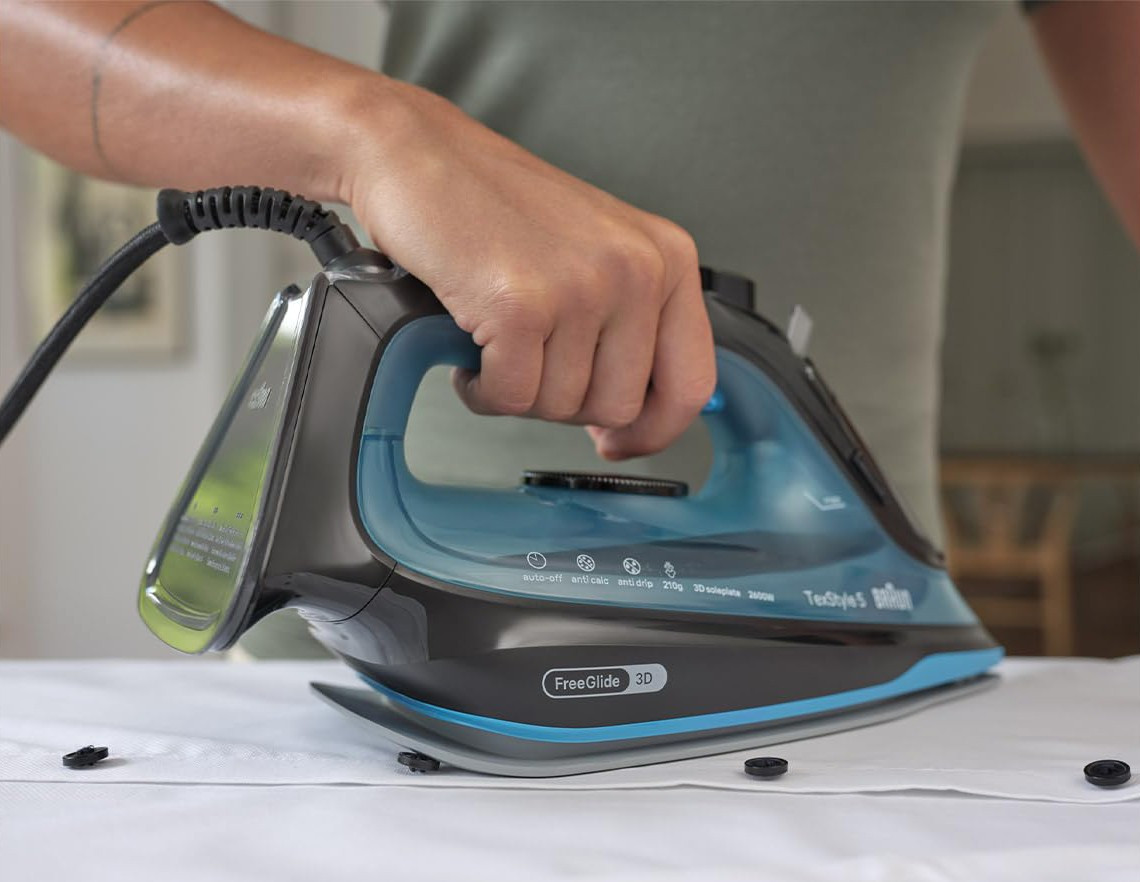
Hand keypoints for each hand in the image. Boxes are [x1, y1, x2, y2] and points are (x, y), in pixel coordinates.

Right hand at [336, 79, 714, 459]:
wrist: (419, 155)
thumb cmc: (496, 205)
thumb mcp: (596, 253)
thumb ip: (632, 324)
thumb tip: (635, 417)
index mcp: (667, 258)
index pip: (692, 382)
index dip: (655, 430)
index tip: (617, 441)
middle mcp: (636, 269)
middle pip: (618, 407)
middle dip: (565, 403)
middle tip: (531, 363)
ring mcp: (580, 287)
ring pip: (562, 408)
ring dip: (518, 392)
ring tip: (498, 342)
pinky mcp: (520, 306)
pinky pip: (511, 399)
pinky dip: (482, 390)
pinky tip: (473, 350)